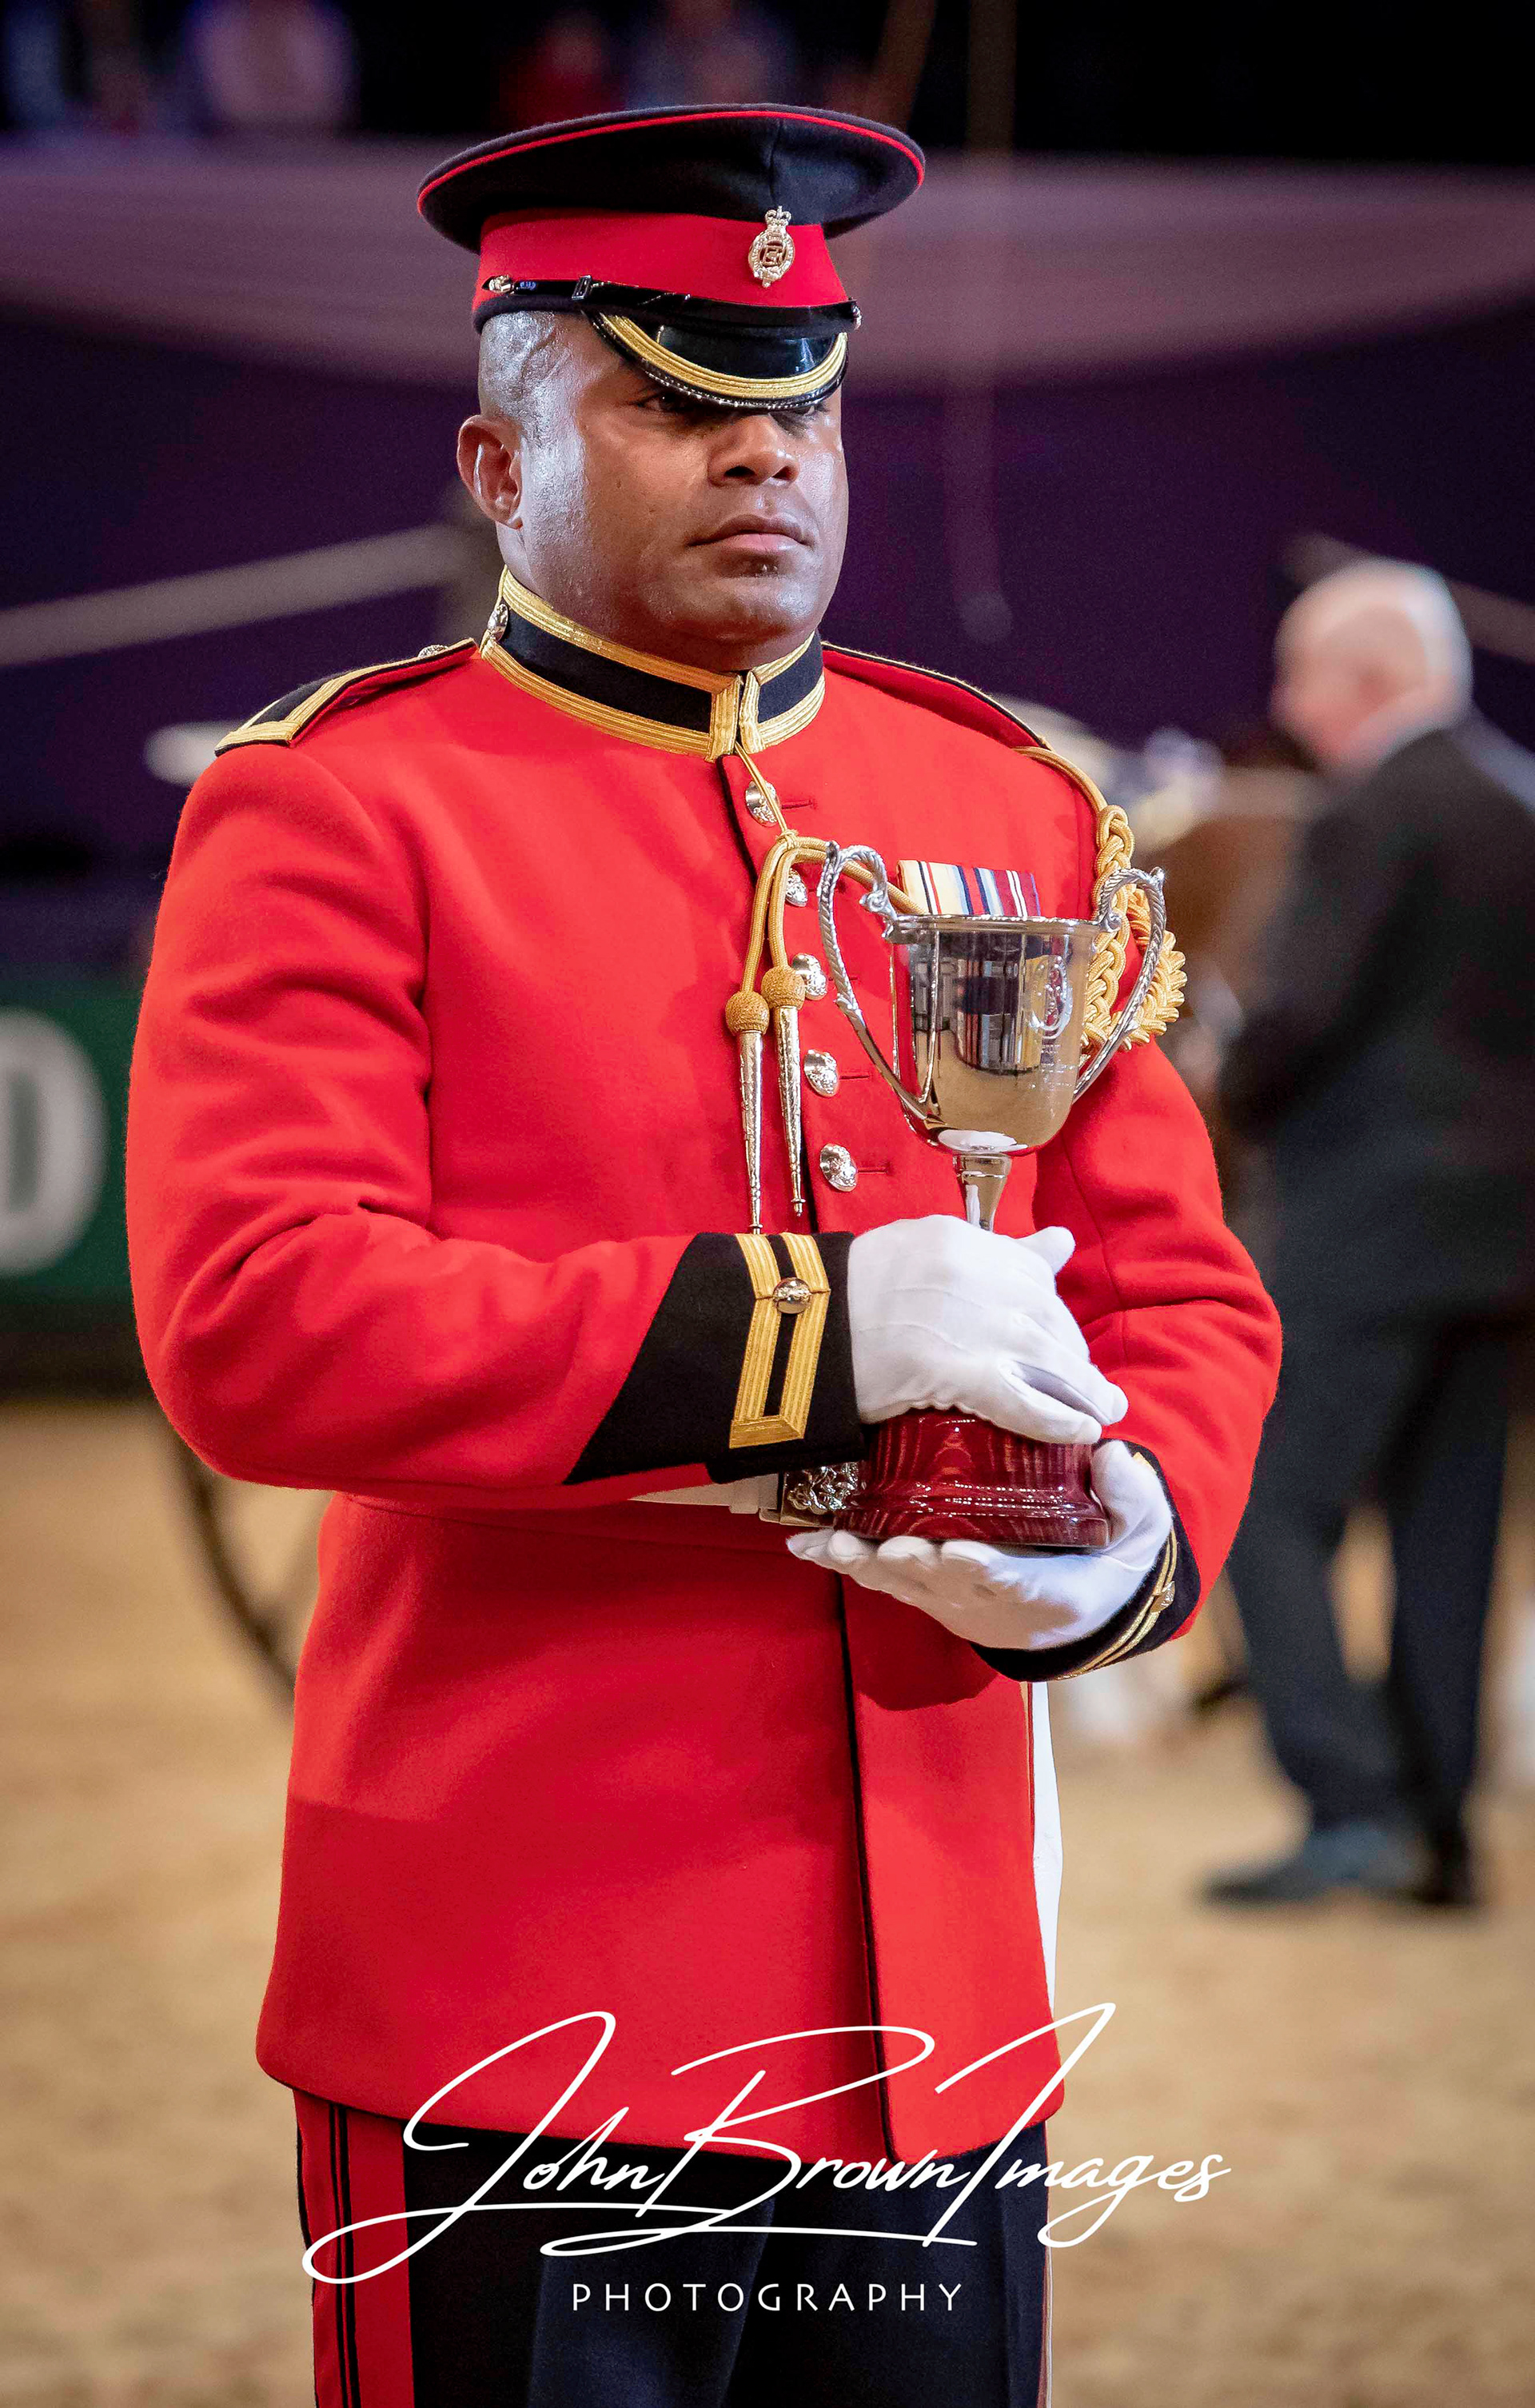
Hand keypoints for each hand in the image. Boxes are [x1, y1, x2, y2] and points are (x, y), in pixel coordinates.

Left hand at [786, 1441, 1170, 1653]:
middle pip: (945, 1586)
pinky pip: (880, 1578)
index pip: (1014, 1580)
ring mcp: (953, 1599)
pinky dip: (843, 1561)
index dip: (985, 1570)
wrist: (1082, 1608)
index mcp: (1048, 1591)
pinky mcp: (925, 1587)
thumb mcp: (1139, 1531)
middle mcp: (991, 1603)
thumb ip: (1129, 1497)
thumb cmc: (1110, 1559)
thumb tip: (1110, 1454)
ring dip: (866, 1565)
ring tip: (830, 1544)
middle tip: (888, 1547)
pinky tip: (803, 1545)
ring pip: (903, 1585)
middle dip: (914, 1566)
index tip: (962, 1554)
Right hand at [846, 1219, 1126, 1446]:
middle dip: (1072, 1356)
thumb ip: (984, 1252)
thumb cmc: (838, 1298)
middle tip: (1087, 1388)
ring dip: (1082, 1392)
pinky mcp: (950, 1368)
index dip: (1054, 1316)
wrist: (785, 1330)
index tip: (1062, 1343)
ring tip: (1099, 1414)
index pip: (1031, 1274)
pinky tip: (1079, 1433)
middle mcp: (969, 1270)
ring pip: (1046, 1357)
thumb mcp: (916, 1252)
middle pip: (1046, 1316)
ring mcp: (963, 1320)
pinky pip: (1021, 1398)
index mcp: (956, 1239)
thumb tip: (1061, 1243)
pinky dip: (1057, 1419)